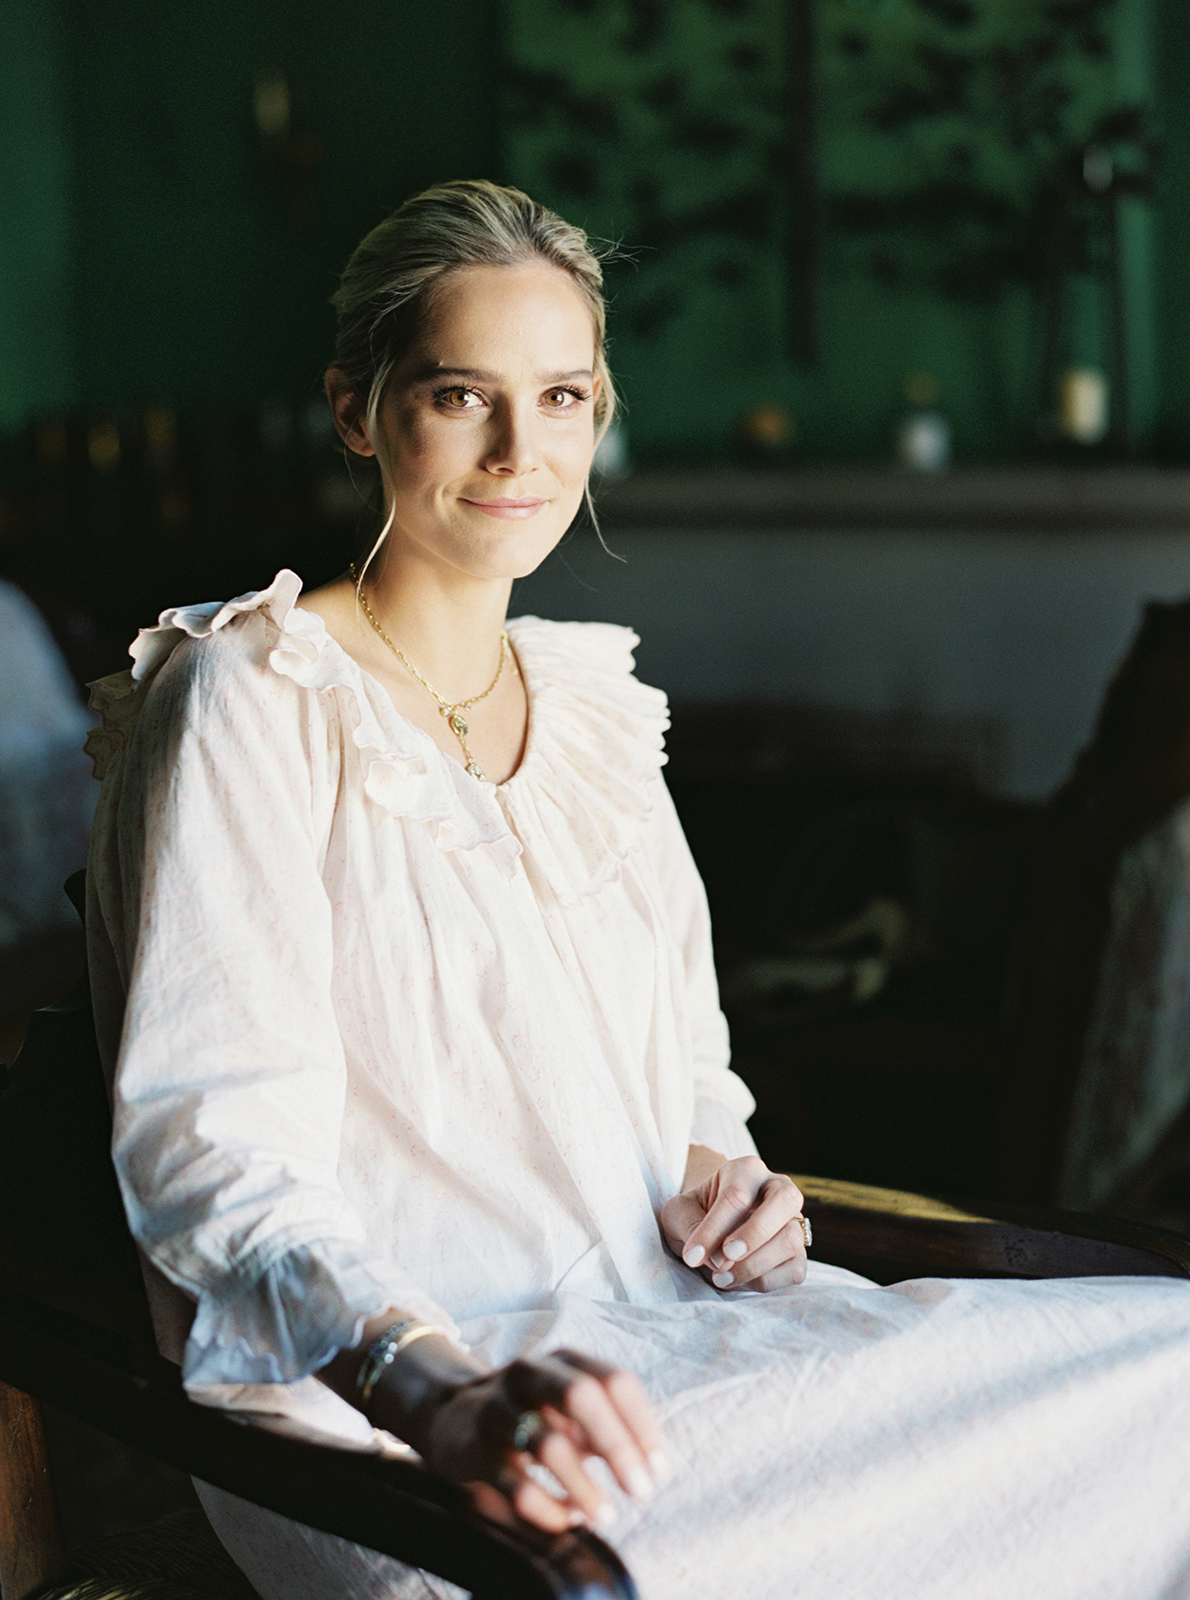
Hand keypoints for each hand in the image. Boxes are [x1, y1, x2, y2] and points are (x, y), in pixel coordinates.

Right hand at [418, 1349, 668, 1534]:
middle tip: (642, 1493)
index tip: (659, 1469)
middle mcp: (530, 1374)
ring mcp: (499, 1408)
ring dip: (584, 1486)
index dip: (642, 1426)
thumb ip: (607, 1423)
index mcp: (563, 1360)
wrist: (452, 1416)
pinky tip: (566, 1518)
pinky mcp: (474, 1448)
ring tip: (606, 1515)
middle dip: (617, 1447)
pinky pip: (515, 1483)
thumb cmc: (530, 1414)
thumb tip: (650, 1463)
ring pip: (548, 1442)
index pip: (615, 1381)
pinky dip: (547, 1507)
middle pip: (581, 1395)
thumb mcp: (568, 1406)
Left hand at [660, 1154, 807, 1292]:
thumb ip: (690, 1226)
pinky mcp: (798, 1254)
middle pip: (785, 1200)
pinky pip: (794, 1270)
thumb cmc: (692, 1217)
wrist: (708, 1235)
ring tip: (720, 1277)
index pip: (737, 1195)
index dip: (714, 1229)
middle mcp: (778, 1189)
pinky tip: (738, 1281)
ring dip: (754, 1265)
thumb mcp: (677, 1214)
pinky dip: (765, 1281)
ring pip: (791, 1239)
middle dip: (755, 1233)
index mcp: (746, 1170)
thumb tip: (719, 1258)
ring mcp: (794, 1222)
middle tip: (725, 1257)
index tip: (692, 1256)